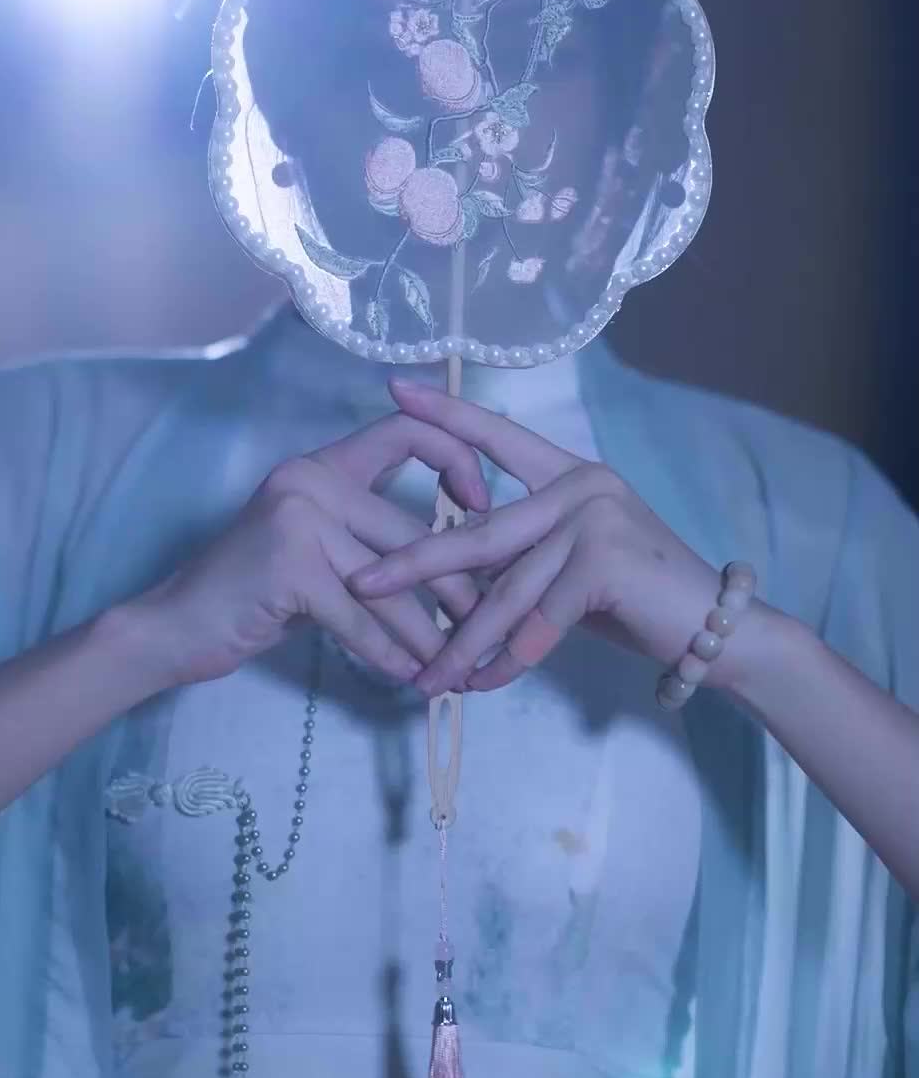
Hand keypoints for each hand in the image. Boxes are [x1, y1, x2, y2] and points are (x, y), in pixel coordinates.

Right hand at [124, 410, 490, 689]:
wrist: (177, 624)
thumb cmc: (254, 590)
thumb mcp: (315, 545)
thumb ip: (371, 537)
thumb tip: (459, 561)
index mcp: (324, 465)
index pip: (406, 432)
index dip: (457, 458)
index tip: (482, 505)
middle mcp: (312, 480)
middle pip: (412, 532)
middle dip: (459, 588)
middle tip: (488, 628)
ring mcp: (299, 519)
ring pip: (393, 583)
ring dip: (430, 635)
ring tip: (456, 667)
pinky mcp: (290, 567)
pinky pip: (360, 618)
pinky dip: (388, 654)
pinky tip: (408, 676)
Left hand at [350, 379, 741, 696]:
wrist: (716, 634)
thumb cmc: (638, 602)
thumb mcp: (570, 569)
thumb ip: (522, 559)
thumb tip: (453, 577)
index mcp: (570, 474)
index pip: (498, 437)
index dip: (447, 415)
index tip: (395, 390)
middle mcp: (581, 484)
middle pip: (479, 531)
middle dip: (415, 564)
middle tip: (360, 582)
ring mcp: (595, 518)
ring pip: (504, 589)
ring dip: (461, 642)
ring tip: (425, 675)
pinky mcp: (604, 561)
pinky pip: (536, 621)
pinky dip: (506, 660)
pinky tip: (481, 686)